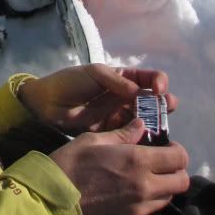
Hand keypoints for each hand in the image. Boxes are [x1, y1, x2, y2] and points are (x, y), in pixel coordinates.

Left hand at [17, 64, 177, 133]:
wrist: (48, 104)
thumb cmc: (70, 82)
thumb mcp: (94, 74)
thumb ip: (117, 81)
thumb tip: (140, 92)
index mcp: (122, 78)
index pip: (148, 78)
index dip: (158, 82)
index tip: (158, 89)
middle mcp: (125, 96)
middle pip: (152, 100)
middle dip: (164, 103)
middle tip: (166, 108)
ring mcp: (120, 115)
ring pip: (145, 119)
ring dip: (156, 122)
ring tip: (162, 126)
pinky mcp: (113, 132)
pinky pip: (133, 135)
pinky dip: (143, 137)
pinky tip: (149, 141)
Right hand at [50, 119, 189, 214]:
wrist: (54, 200)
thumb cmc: (71, 162)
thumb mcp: (93, 139)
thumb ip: (122, 133)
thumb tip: (141, 125)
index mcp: (137, 160)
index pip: (178, 158)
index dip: (177, 150)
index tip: (166, 145)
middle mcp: (146, 185)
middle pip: (182, 182)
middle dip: (176, 169)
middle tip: (160, 161)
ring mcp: (140, 207)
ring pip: (169, 197)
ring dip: (165, 185)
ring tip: (147, 175)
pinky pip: (152, 208)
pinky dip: (151, 198)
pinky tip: (133, 189)